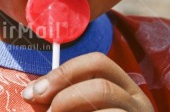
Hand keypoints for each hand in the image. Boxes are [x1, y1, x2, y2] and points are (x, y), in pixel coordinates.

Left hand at [22, 52, 153, 111]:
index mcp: (123, 88)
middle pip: (101, 85)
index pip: (97, 62)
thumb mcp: (80, 111)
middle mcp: (138, 102)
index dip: (63, 72)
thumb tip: (31, 94)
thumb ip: (60, 102)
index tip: (34, 92)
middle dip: (64, 96)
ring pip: (106, 104)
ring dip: (70, 108)